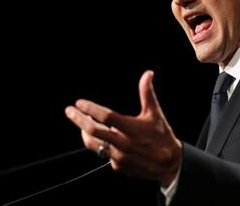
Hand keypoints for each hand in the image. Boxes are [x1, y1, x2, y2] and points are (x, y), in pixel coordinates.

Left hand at [65, 70, 181, 185]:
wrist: (169, 164)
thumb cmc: (162, 136)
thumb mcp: (155, 113)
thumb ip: (147, 93)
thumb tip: (147, 74)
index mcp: (131, 128)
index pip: (105, 116)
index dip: (90, 108)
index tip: (80, 102)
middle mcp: (123, 143)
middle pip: (93, 131)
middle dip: (78, 119)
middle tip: (69, 111)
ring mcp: (119, 156)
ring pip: (94, 144)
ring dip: (85, 132)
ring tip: (81, 124)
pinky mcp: (118, 166)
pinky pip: (103, 154)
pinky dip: (100, 144)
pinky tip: (101, 138)